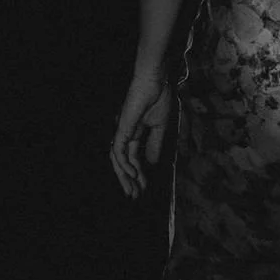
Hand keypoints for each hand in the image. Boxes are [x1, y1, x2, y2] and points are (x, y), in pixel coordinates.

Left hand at [110, 73, 174, 198]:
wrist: (158, 82)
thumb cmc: (160, 98)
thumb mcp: (160, 128)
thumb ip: (155, 145)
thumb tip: (153, 164)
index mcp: (135, 132)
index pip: (133, 158)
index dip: (138, 174)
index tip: (144, 189)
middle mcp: (126, 133)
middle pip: (123, 162)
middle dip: (129, 180)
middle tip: (134, 197)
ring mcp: (123, 130)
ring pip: (118, 159)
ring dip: (125, 176)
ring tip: (133, 191)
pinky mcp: (122, 127)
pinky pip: (119, 149)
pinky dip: (124, 164)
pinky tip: (133, 175)